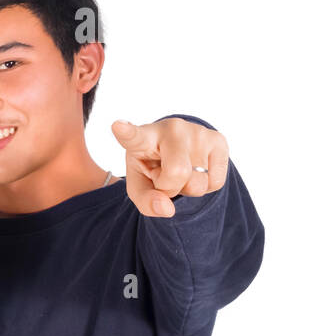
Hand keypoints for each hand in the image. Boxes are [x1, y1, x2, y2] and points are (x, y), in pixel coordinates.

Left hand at [112, 117, 228, 217]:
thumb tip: (167, 209)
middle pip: (177, 173)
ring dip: (188, 188)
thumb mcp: (140, 185)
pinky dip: (205, 186)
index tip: (118, 126)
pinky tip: (197, 170)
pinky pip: (215, 182)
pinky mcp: (218, 140)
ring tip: (181, 172)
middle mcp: (171, 129)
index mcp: (143, 138)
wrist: (178, 150)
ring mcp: (197, 132)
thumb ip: (145, 200)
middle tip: (164, 178)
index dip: (127, 132)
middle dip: (171, 188)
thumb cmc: (153, 166)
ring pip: (198, 182)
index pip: (134, 136)